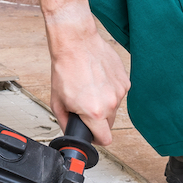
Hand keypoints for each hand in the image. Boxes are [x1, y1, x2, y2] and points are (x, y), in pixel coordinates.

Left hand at [45, 9, 129, 145]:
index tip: (91, 133)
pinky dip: (109, 90)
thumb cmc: (65, 69)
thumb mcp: (57, 102)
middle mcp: (111, 103)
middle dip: (97, 119)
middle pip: (109, 123)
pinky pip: (118, 92)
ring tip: (90, 88)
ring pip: (114, 107)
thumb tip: (70, 132)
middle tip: (85, 105)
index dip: (96, 138)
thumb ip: (65, 122)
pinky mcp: (125, 79)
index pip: (105, 139)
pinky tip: (97, 79)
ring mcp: (120, 91)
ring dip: (104, 103)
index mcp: (95, 112)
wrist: (76, 44)